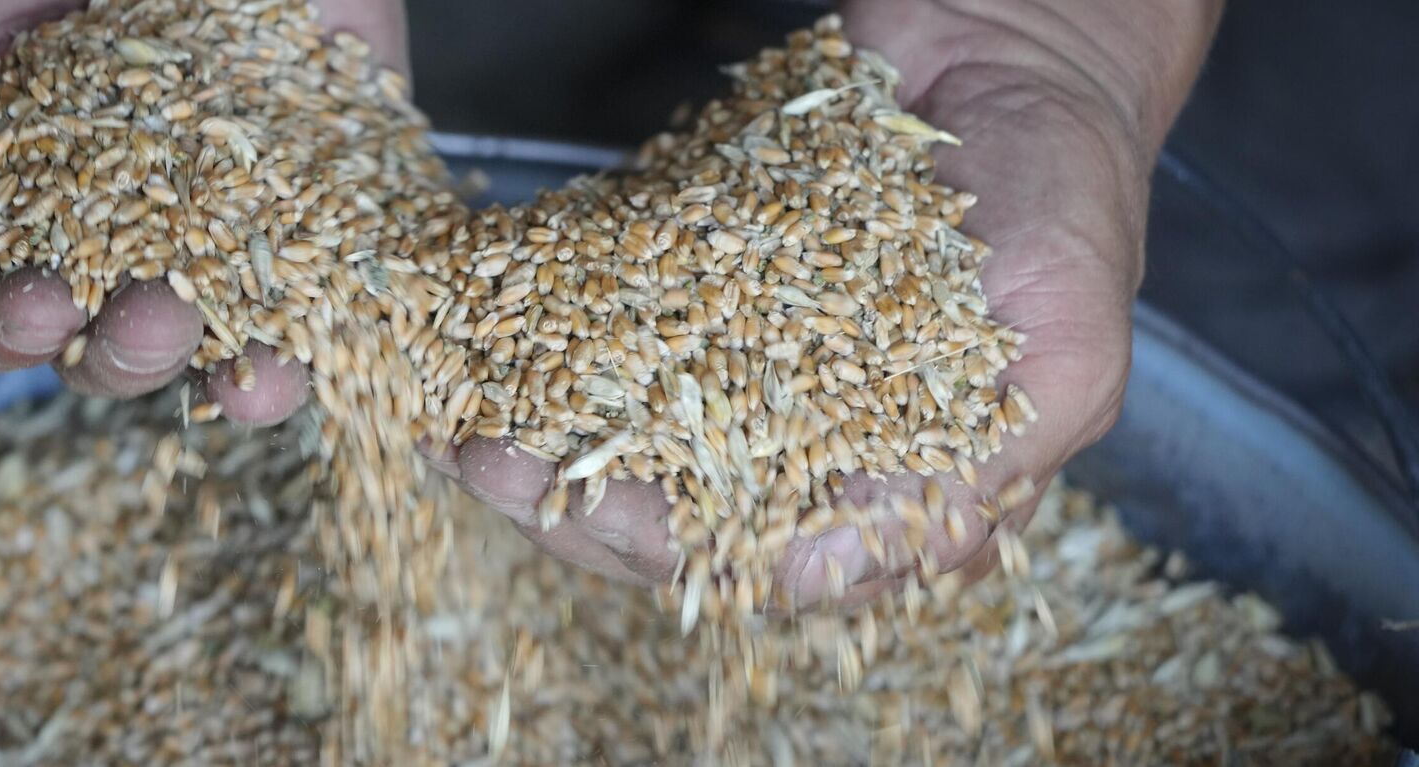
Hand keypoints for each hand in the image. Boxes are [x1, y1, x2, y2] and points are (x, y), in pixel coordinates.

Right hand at [0, 0, 406, 420]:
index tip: (34, 302)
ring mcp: (229, 203)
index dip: (7, 331)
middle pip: (113, 347)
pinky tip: (343, 337)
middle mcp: (118, 224)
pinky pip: (346, 265)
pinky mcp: (329, 167)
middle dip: (125, 354)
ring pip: (237, 329)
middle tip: (146, 318)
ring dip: (243, 370)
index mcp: (5, 205)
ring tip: (257, 369)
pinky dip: (351, 310)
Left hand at [447, 0, 1221, 605]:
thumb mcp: (1063, 345)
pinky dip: (534, 347)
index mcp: (887, 491)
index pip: (752, 559)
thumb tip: (840, 572)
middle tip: (483, 457)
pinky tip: (468, 345)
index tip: (576, 505)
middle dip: (562, 494)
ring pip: (612, 436)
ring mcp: (739, 373)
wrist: (1007, 52)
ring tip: (450, 413)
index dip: (655, 544)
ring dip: (528, 435)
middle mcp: (801, 448)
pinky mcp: (693, 298)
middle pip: (660, 511)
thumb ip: (974, 466)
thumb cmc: (1063, 194)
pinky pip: (600, 337)